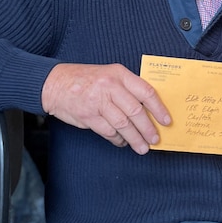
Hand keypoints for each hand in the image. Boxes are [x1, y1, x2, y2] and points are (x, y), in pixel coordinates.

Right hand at [41, 63, 170, 154]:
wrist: (55, 83)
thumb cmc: (86, 80)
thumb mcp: (109, 74)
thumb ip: (127, 87)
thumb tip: (149, 109)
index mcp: (119, 74)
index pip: (145, 92)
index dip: (158, 109)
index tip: (166, 121)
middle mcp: (110, 87)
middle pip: (135, 112)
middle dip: (148, 129)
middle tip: (155, 139)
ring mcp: (98, 102)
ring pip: (123, 125)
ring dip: (134, 139)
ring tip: (142, 147)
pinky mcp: (88, 116)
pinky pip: (108, 132)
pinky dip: (118, 139)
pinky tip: (123, 142)